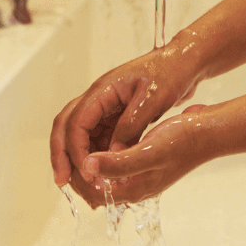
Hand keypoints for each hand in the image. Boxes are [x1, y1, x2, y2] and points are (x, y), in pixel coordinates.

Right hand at [49, 49, 199, 206]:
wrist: (183, 62)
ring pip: (80, 133)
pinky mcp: (116, 114)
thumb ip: (131, 127)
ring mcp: (106, 106)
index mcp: (104, 90)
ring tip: (82, 182)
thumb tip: (112, 155)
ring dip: (78, 156)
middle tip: (61, 181)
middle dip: (62, 154)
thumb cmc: (170, 73)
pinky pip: (98, 136)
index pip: (76, 121)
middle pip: (67, 126)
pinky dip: (95, 153)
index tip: (83, 172)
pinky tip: (101, 171)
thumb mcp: (153, 100)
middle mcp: (99, 97)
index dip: (75, 149)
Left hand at [79, 104, 211, 203]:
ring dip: (91, 162)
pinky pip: (116, 164)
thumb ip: (118, 162)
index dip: (76, 177)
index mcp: (133, 190)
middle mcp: (135, 187)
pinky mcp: (146, 162)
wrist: (208, 131)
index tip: (69, 156)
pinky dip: (104, 154)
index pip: (93, 194)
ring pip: (105, 175)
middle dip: (79, 171)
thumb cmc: (183, 140)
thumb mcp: (148, 151)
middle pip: (96, 188)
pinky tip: (102, 135)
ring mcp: (141, 175)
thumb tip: (88, 166)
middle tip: (69, 148)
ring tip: (81, 140)